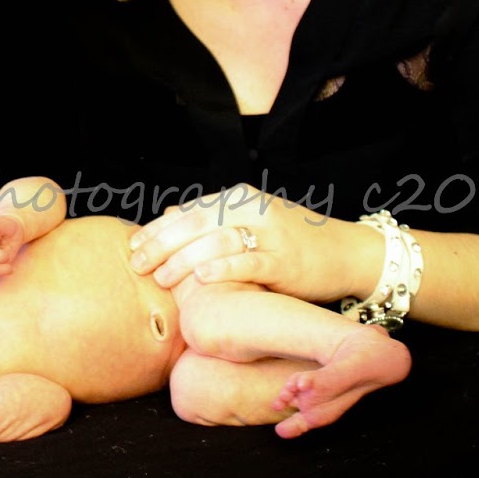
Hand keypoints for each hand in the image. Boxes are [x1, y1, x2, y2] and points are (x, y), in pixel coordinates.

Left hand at [127, 184, 375, 305]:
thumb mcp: (251, 222)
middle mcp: (252, 210)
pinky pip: (250, 262)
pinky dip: (224, 268)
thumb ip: (213, 219)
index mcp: (239, 199)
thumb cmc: (293, 242)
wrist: (346, 252)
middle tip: (136, 265)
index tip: (132, 246)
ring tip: (161, 277)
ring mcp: (270, 234)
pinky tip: (202, 277)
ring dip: (184, 259)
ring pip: (218, 241)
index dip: (157, 229)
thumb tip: (168, 214)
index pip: (189, 211)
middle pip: (197, 223)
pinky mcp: (285, 260)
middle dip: (161, 244)